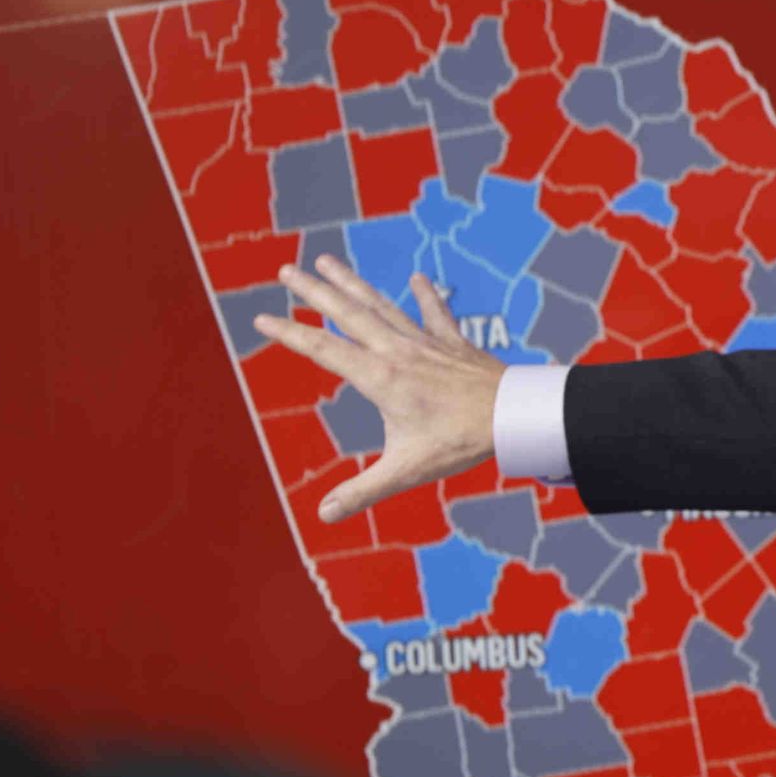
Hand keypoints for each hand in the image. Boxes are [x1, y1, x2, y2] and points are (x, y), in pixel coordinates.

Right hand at [252, 255, 505, 523]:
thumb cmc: (461, 441)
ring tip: (326, 261)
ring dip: (352, 283)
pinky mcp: (453, 342)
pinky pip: (436, 313)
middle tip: (285, 270)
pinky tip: (418, 278)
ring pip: (382, 305)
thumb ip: (362, 491)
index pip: (323, 350)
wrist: (515, 414)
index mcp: (380, 378)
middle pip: (347, 314)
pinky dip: (426, 295)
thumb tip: (323, 514)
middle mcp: (398, 351)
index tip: (260, 319)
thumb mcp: (406, 470)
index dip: (289, 334)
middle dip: (313, 291)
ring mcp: (426, 342)